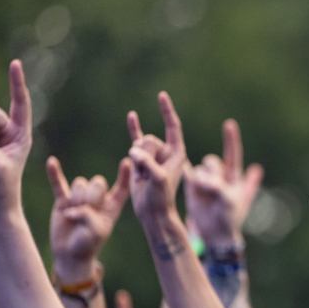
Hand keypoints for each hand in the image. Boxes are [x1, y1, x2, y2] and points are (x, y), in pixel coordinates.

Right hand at [47, 156, 130, 282]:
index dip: (125, 176)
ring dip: (77, 199)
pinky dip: (54, 174)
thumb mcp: (96, 232)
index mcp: (111, 206)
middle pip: (97, 183)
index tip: (127, 161)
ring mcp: (80, 198)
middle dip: (92, 195)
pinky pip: (58, 184)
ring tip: (74, 215)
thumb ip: (89, 215)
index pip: (121, 188)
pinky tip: (51, 162)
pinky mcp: (63, 201)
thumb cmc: (88, 244)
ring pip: (80, 184)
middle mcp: (97, 200)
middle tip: (87, 210)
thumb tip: (72, 207)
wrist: (70, 254)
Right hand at [127, 92, 188, 220]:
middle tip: (146, 175)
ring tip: (142, 178)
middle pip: (149, 139)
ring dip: (137, 162)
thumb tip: (134, 151)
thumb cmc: (161, 198)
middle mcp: (167, 151)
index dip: (167, 111)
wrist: (153, 212)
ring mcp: (154, 155)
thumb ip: (148, 164)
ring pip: (139, 145)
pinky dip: (133, 129)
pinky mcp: (142, 159)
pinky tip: (131, 115)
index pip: (173, 126)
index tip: (161, 95)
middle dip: (144, 155)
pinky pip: (136, 140)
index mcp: (177, 153)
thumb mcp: (157, 181)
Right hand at [184, 119, 262, 246]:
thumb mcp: (231, 203)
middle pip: (212, 162)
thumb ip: (224, 188)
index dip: (231, 140)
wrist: (216, 233)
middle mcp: (219, 175)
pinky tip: (179, 169)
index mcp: (233, 177)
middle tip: (212, 188)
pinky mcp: (192, 186)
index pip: (233, 154)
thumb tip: (221, 177)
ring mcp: (205, 180)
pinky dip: (184, 171)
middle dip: (211, 173)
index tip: (229, 124)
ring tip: (201, 189)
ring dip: (201, 177)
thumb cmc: (230, 218)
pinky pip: (188, 173)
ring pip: (200, 169)